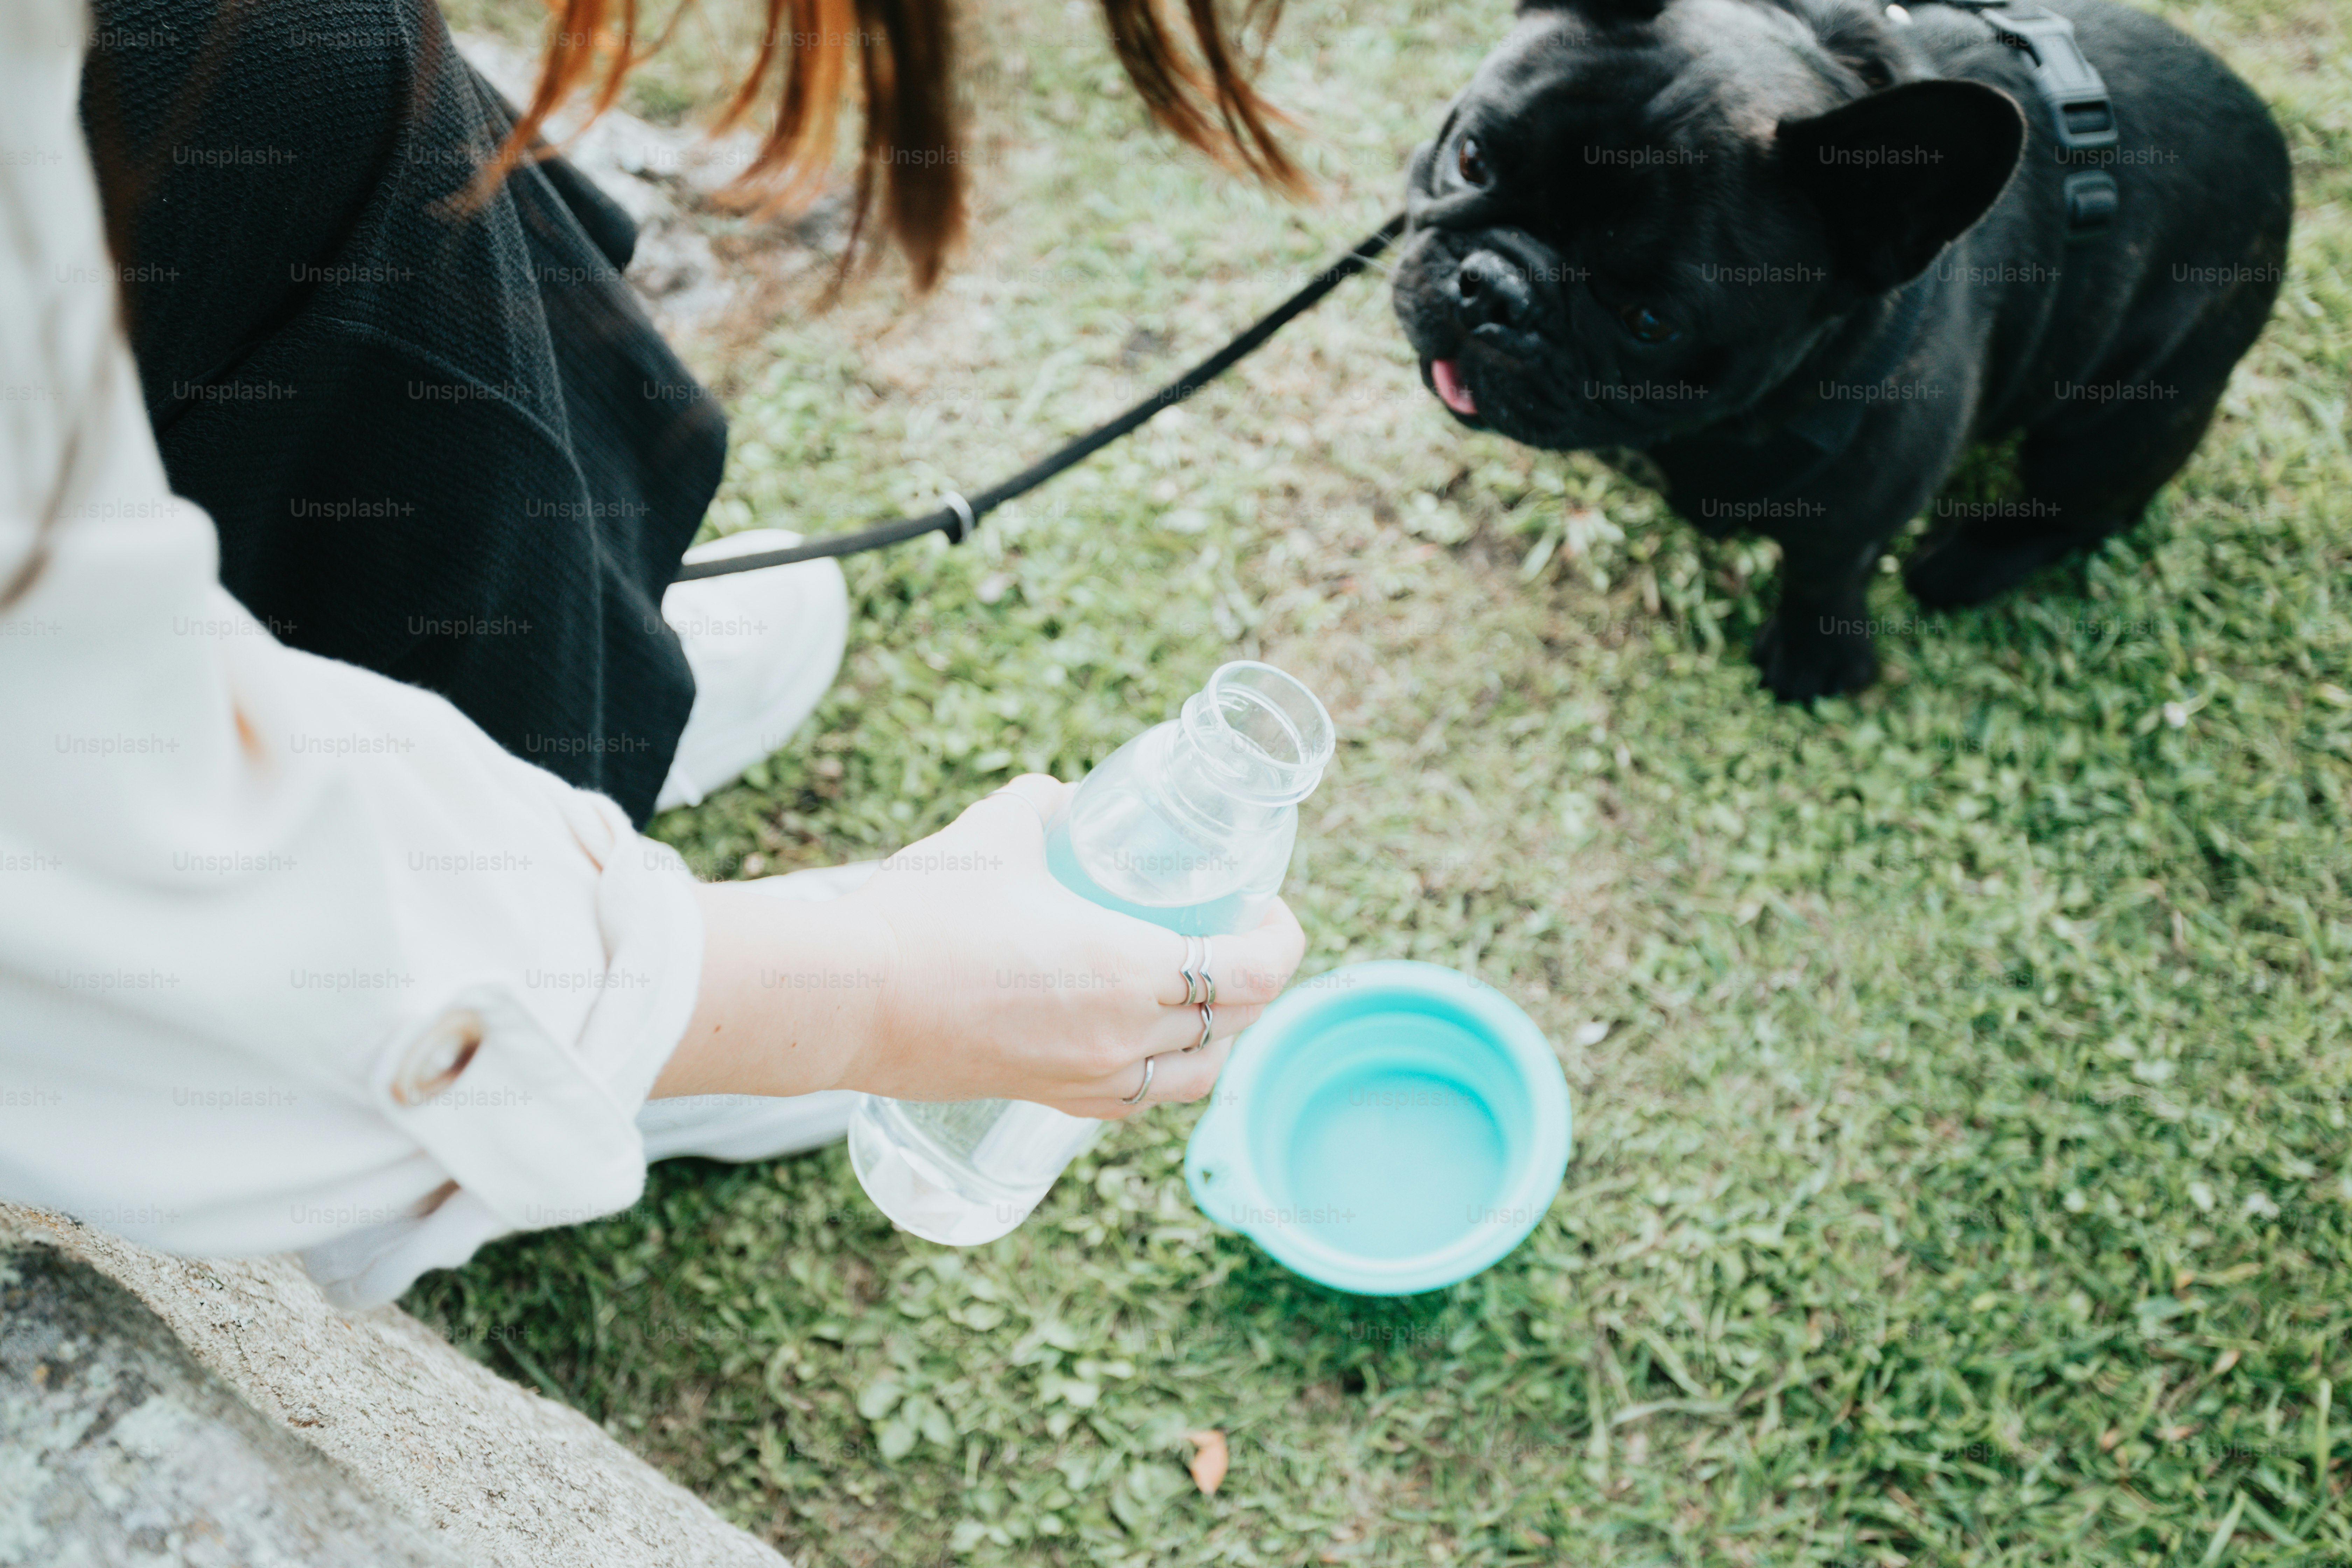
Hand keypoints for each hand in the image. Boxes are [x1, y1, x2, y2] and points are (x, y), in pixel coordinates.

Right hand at [839, 774, 1306, 1117]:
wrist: (848, 997)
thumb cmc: (921, 913)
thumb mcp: (995, 832)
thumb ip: (1044, 806)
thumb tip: (1067, 800)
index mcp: (1129, 969)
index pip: (1255, 972)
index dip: (1282, 937)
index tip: (1268, 906)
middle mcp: (1124, 1037)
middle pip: (1235, 1020)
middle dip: (1255, 977)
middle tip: (1239, 932)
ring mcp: (1089, 1078)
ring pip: (1197, 1072)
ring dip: (1218, 1034)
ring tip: (1204, 992)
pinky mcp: (1051, 1098)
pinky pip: (1140, 1098)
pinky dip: (1164, 1070)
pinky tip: (1146, 1037)